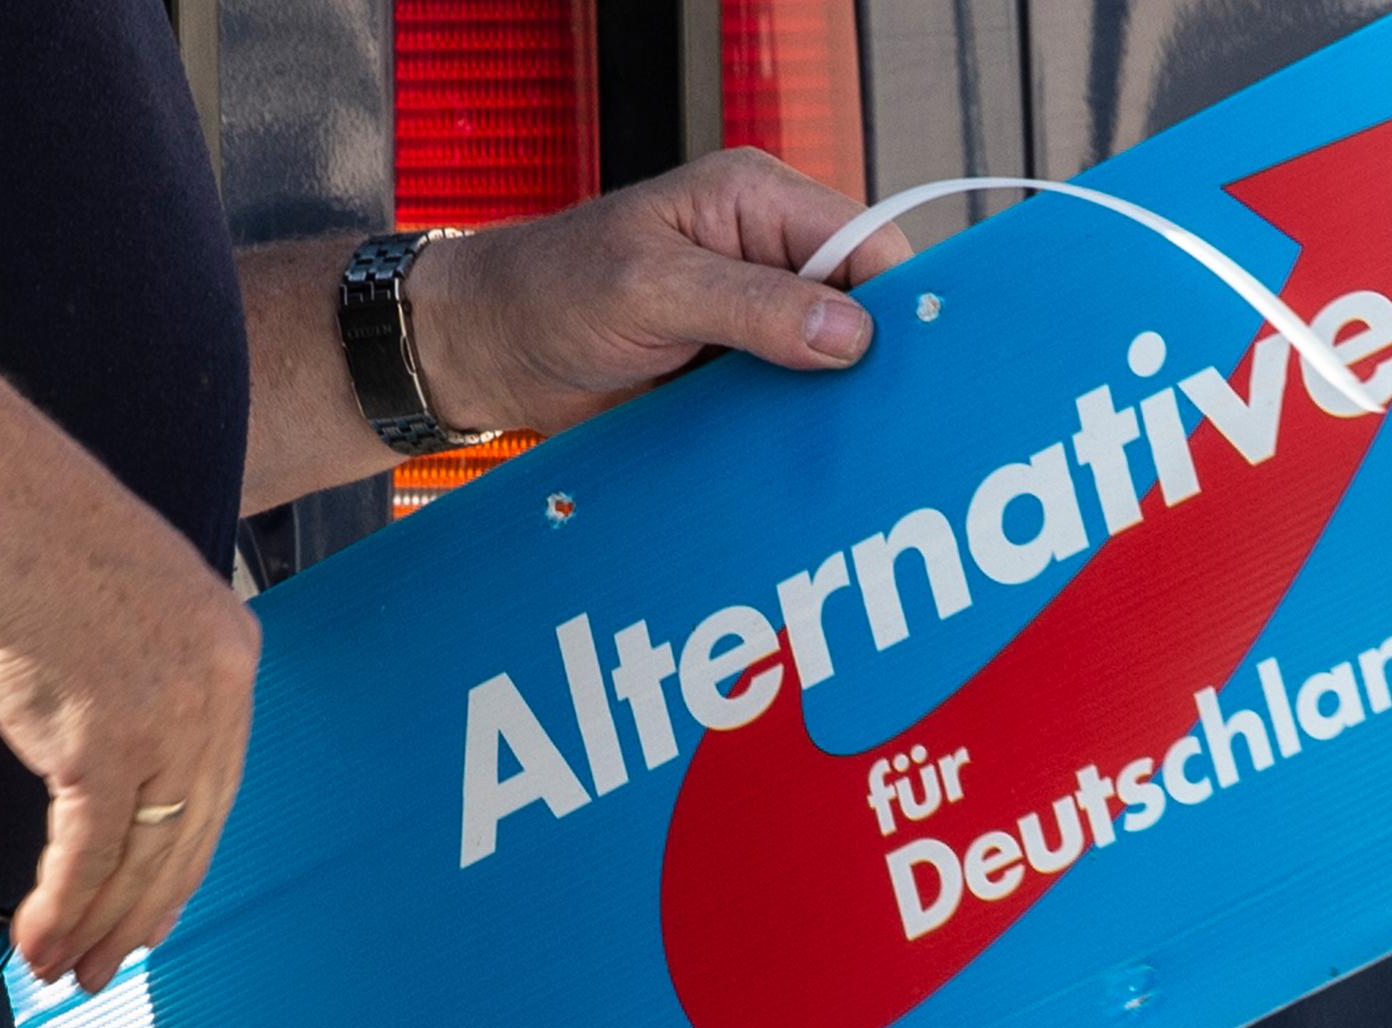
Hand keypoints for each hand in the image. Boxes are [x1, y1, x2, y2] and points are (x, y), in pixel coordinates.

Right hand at [0, 473, 258, 995]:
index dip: (182, 860)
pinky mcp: (104, 744)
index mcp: (230, 649)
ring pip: (141, 856)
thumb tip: (112, 740)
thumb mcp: (122, 596)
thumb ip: (138, 668)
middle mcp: (216, 689)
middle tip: (111, 964)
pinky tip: (36, 946)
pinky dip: (61, 910)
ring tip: (66, 972)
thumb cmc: (26, 535)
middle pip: (189, 833)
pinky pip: (88, 855)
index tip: (155, 909)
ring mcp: (167, 720)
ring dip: (98, 927)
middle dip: (144, 912)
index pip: (217, 783)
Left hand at [412, 148, 915, 435]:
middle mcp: (765, 253)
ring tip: (846, 452)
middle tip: (883, 423)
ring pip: (827, 363)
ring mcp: (750, 317)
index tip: (908, 366)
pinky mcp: (729, 371)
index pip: (866, 242)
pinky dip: (788, 432)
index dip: (893, 301)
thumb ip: (751, 306)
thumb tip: (851, 333)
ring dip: (827, 406)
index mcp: (756, 200)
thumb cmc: (549, 291)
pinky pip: (783, 402)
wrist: (483, 351)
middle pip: (859, 306)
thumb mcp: (649, 289)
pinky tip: (797, 463)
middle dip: (867, 361)